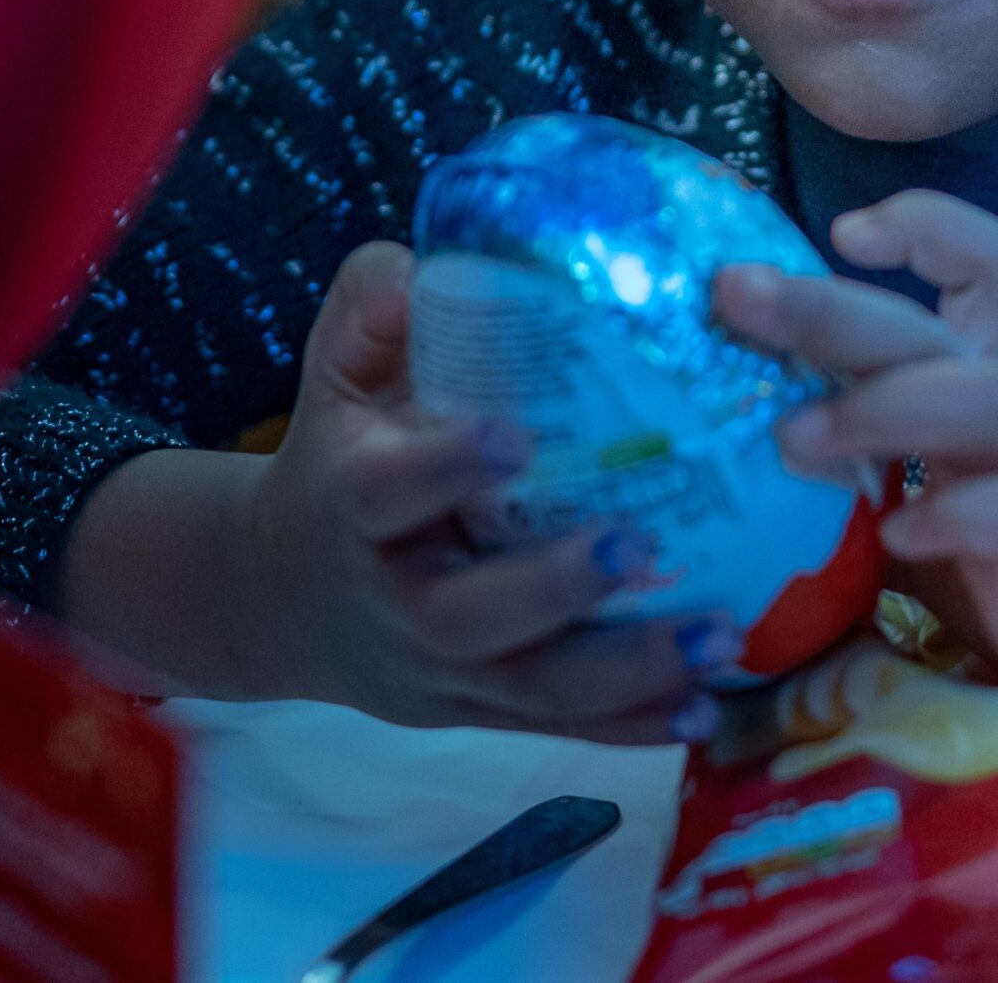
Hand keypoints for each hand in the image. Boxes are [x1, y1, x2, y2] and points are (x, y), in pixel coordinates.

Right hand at [60, 243, 734, 743]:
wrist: (278, 597)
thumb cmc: (333, 460)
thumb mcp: (331, 377)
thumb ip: (372, 309)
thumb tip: (429, 267)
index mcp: (348, 507)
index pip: (385, 492)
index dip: (444, 467)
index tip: (515, 434)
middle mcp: (391, 602)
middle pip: (465, 617)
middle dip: (552, 590)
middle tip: (637, 542)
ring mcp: (437, 673)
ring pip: (527, 692)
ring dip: (625, 672)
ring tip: (719, 635)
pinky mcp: (477, 712)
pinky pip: (555, 729)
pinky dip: (629, 726)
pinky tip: (704, 708)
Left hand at [717, 190, 997, 788]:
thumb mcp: (926, 504)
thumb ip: (848, 474)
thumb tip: (706, 464)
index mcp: (984, 390)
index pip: (987, 267)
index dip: (927, 223)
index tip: (840, 227)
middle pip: (936, 326)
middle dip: (828, 301)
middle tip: (734, 295)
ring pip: (986, 397)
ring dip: (881, 404)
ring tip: (794, 440)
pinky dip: (957, 516)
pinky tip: (900, 536)